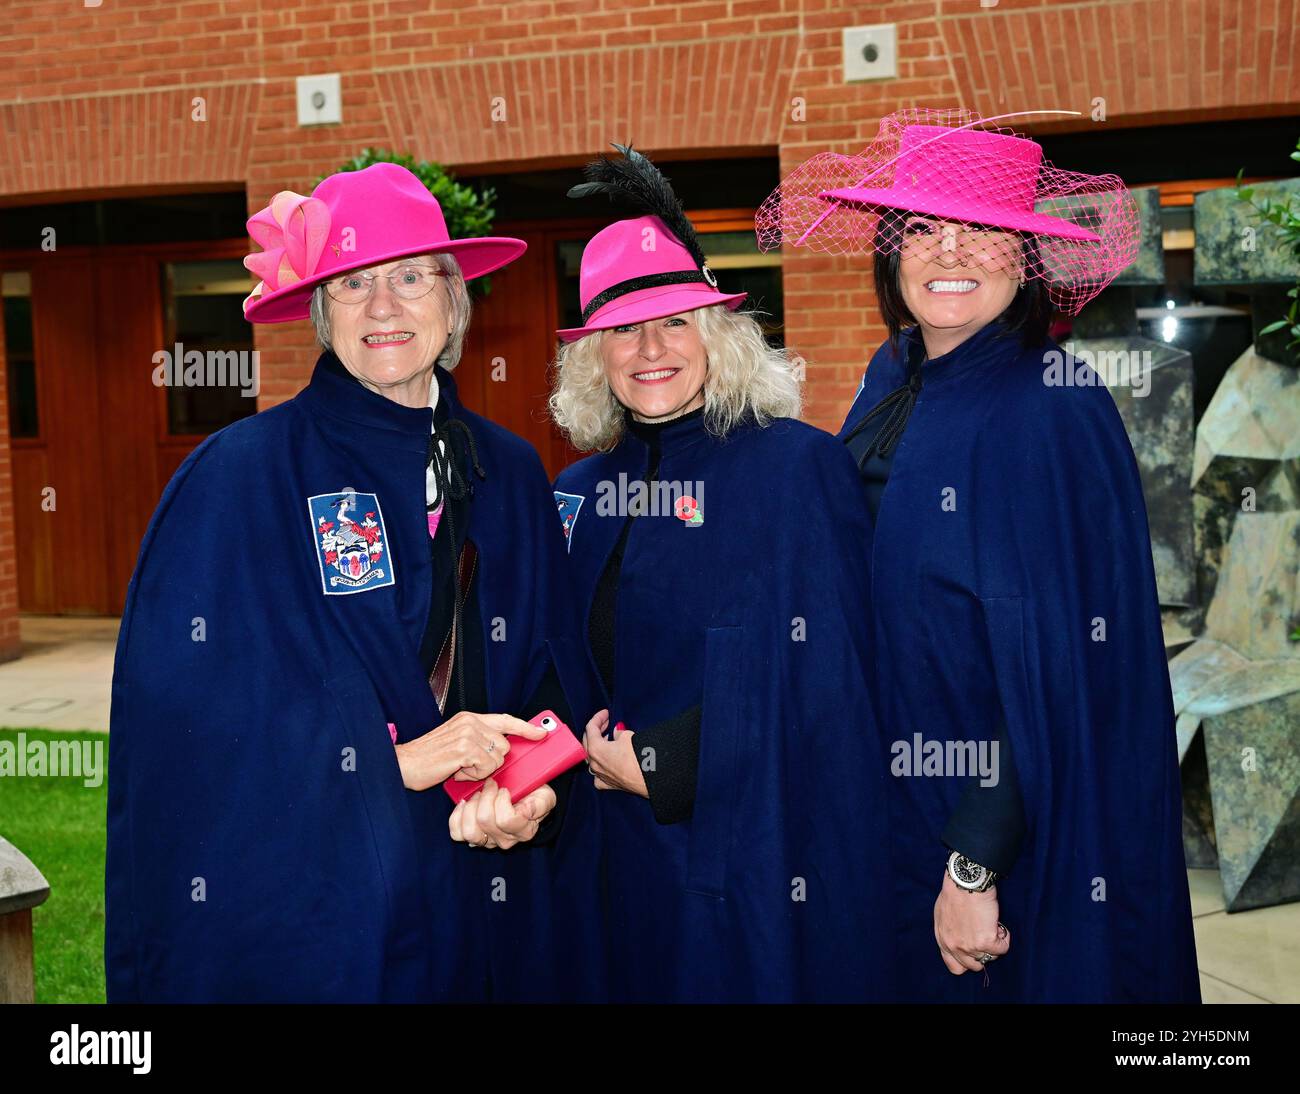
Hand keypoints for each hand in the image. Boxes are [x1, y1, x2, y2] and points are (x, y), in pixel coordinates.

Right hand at [394, 712, 547, 790]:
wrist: (403, 764)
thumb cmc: (429, 758)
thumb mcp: (456, 741)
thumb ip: (478, 739)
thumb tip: (503, 749)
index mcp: (469, 718)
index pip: (505, 719)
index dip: (525, 727)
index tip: (541, 733)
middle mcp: (470, 722)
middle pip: (505, 745)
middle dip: (491, 761)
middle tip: (468, 764)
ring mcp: (467, 734)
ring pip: (498, 757)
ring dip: (481, 770)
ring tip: (460, 768)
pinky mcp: (464, 749)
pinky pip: (487, 767)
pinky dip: (474, 776)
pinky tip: (456, 771)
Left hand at [448, 777, 556, 849]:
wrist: (523, 800)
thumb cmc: (533, 796)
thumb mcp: (545, 796)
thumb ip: (541, 804)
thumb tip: (526, 811)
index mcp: (524, 831)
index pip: (506, 820)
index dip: (502, 800)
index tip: (504, 788)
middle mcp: (505, 840)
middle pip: (485, 822)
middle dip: (486, 797)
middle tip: (491, 786)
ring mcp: (487, 841)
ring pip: (470, 831)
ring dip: (472, 807)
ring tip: (479, 795)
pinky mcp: (472, 837)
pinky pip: (457, 833)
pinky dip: (457, 816)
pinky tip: (465, 804)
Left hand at [583, 709, 647, 797]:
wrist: (650, 780)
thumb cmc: (639, 757)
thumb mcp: (628, 737)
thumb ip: (619, 732)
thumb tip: (617, 732)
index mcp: (596, 749)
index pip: (591, 728)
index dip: (598, 718)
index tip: (606, 713)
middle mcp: (594, 763)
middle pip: (588, 742)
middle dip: (597, 730)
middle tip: (607, 722)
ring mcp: (600, 775)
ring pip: (592, 758)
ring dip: (598, 746)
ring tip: (608, 739)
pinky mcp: (608, 784)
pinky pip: (598, 774)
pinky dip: (601, 765)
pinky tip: (607, 762)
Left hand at [933, 870, 1009, 973]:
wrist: (964, 883)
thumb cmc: (954, 892)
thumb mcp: (943, 916)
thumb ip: (950, 932)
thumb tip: (962, 938)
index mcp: (943, 941)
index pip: (955, 967)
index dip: (968, 961)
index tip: (975, 950)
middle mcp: (955, 947)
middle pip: (974, 966)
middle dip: (983, 952)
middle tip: (986, 934)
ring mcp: (970, 947)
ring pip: (990, 957)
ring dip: (995, 942)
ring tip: (991, 924)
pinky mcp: (986, 942)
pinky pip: (1002, 949)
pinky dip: (1005, 938)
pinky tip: (999, 925)